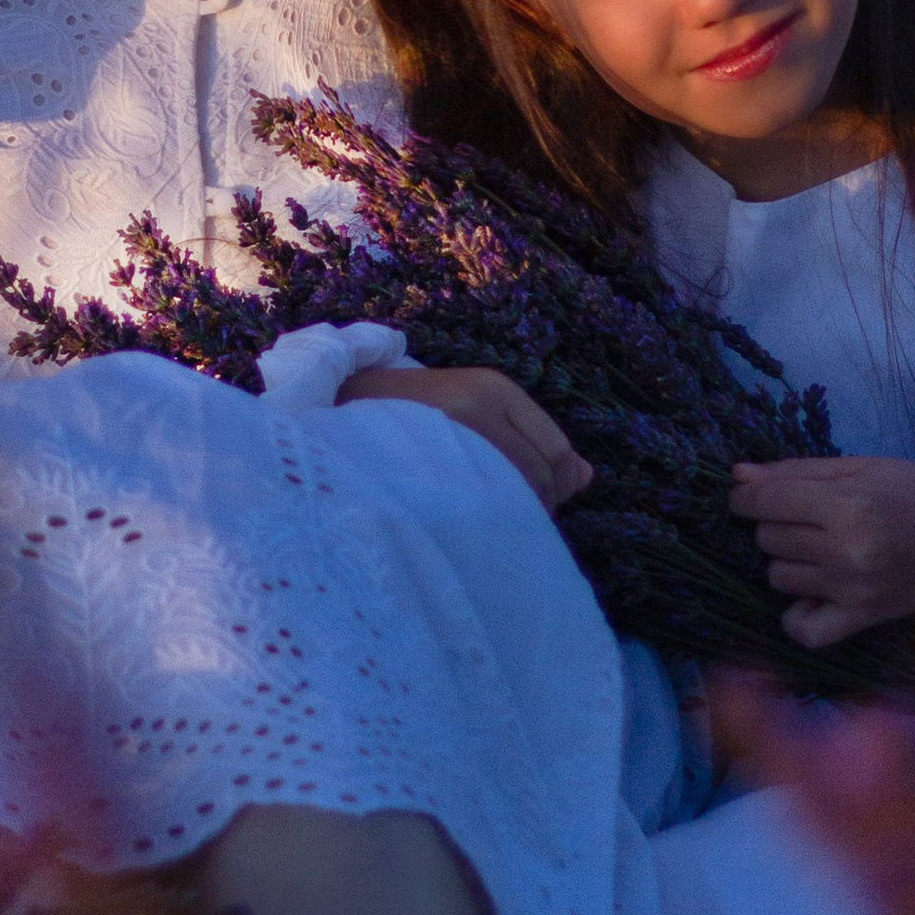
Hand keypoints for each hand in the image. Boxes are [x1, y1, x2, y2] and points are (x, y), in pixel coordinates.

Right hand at [339, 364, 591, 515]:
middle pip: (542, 479)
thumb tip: (587, 477)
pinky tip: (458, 528)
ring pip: (514, 498)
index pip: (558, 453)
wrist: (327, 415)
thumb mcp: (471, 413)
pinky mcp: (424, 463)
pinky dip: (478, 527)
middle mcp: (478, 403)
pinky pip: (477, 511)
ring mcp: (451, 433)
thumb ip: (529, 441)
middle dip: (528, 507)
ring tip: (469, 522)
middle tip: (486, 517)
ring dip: (504, 520)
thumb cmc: (406, 421)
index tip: (513, 501)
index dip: (547, 486)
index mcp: (494, 386)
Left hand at [729, 454, 914, 649]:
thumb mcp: (861, 468)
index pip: (767, 502)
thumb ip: (798, 470)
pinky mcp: (862, 619)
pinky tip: (811, 595)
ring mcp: (853, 590)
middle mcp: (848, 550)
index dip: (745, 498)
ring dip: (788, 562)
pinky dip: (795, 616)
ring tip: (820, 550)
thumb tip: (738, 475)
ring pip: (778, 577)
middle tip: (807, 519)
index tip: (747, 497)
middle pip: (768, 539)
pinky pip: (803, 630)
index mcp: (848, 504)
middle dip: (775, 525)